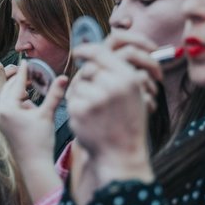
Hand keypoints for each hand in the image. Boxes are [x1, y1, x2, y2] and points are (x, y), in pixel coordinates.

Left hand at [0, 66, 68, 165]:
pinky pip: (7, 107)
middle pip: (8, 89)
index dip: (24, 73)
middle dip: (19, 81)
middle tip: (29, 72)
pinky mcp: (3, 125)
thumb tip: (64, 77)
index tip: (26, 61)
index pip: (17, 85)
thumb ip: (54, 94)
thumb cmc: (40, 141)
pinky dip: (17, 101)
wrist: (34, 165)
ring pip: (7, 98)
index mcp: (7, 108)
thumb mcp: (47, 114)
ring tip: (30, 87)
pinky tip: (27, 101)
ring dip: (18, 91)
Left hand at [65, 31, 160, 182]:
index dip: (87, 50)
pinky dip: (77, 107)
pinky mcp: (80, 109)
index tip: (78, 51)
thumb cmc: (127, 122)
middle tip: (97, 97)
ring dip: (82, 95)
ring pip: (78, 84)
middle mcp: (113, 85)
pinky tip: (89, 120)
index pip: (101, 52)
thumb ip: (115, 71)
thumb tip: (91, 50)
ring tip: (96, 112)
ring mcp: (95, 97)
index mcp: (128, 78)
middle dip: (89, 80)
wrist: (121, 154)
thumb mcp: (132, 93)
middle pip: (89, 69)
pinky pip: (72, 99)